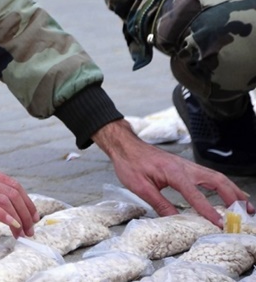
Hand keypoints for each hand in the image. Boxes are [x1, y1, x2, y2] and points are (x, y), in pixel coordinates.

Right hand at [0, 148, 37, 236]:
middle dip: (26, 211)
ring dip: (18, 217)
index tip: (31, 216)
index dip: (25, 201)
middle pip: (13, 191)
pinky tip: (12, 225)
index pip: (11, 184)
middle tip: (31, 229)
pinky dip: (5, 215)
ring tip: (23, 232)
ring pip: (6, 198)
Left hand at [92, 119, 252, 225]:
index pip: (195, 194)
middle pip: (216, 181)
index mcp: (174, 172)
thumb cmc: (130, 164)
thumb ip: (159, 203)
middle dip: (233, 197)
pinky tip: (228, 193)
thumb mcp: (140, 187)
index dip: (208, 210)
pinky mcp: (186, 167)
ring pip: (216, 176)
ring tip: (245, 205)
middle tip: (245, 212)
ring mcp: (187, 166)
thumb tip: (174, 220)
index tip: (219, 224)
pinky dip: (223, 185)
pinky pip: (210, 175)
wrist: (126, 146)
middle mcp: (185, 167)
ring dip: (232, 190)